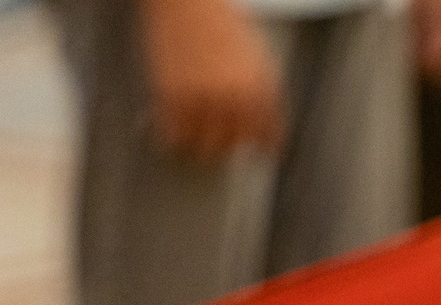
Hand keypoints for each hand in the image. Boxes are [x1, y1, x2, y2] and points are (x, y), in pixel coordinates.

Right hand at [139, 0, 283, 160]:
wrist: (189, 2)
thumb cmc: (223, 26)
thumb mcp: (258, 61)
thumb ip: (262, 95)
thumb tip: (262, 130)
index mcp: (262, 92)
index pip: (268, 139)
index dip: (262, 149)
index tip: (256, 154)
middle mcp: (235, 101)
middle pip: (234, 147)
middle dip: (227, 148)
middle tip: (218, 145)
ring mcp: (203, 101)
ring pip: (204, 149)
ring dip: (199, 148)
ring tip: (194, 142)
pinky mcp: (172, 97)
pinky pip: (173, 136)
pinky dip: (172, 139)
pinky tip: (172, 134)